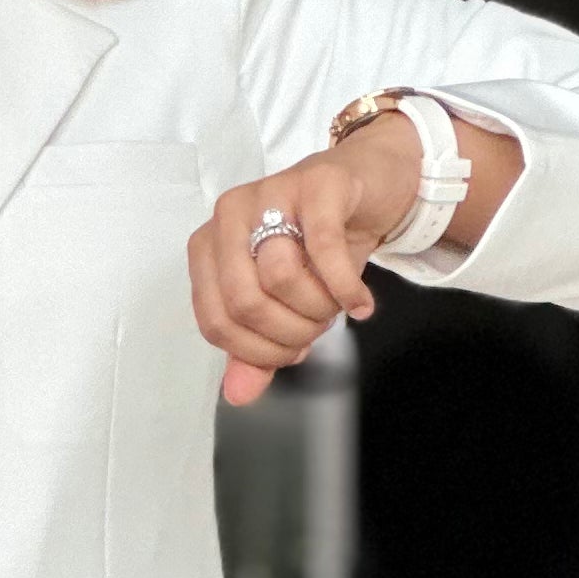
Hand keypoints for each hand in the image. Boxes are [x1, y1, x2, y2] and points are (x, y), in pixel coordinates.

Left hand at [189, 112, 422, 404]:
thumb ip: (258, 346)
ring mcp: (271, 192)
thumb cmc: (319, 244)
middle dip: (289, 332)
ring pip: (281, 276)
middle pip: (244, 301)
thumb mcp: (286, 302)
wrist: (369, 186)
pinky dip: (345, 288)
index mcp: (209, 246)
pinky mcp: (316, 182)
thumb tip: (237, 395)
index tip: (291, 351)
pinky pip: (324, 247)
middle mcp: (229, 215)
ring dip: (318, 308)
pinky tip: (360, 303)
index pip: (215, 322)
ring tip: (336, 305)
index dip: (257, 351)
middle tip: (317, 327)